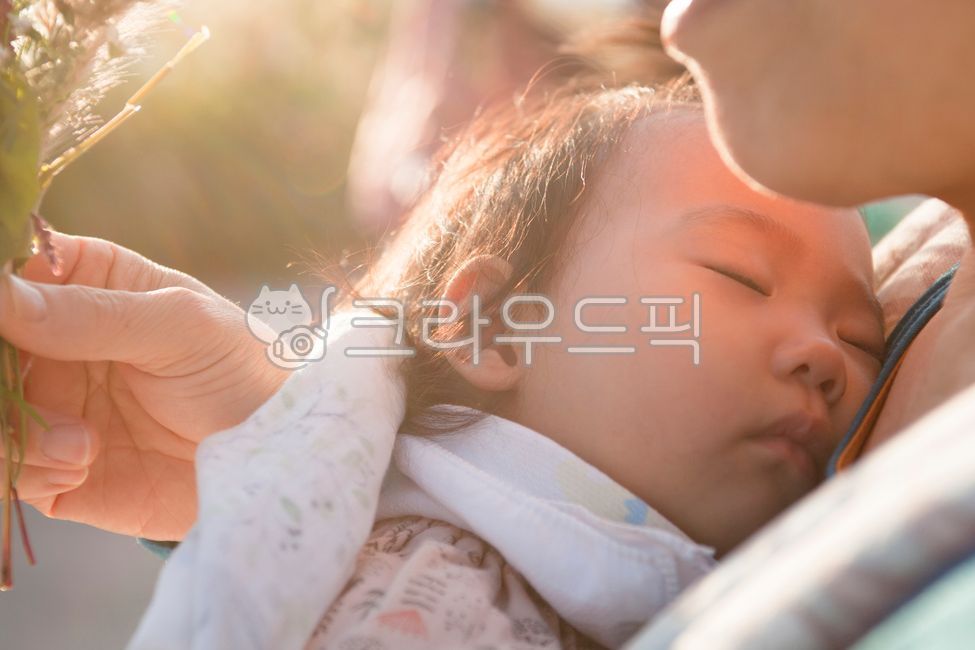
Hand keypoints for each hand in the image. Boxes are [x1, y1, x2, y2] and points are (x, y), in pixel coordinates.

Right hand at [0, 232, 287, 539]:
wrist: (271, 456)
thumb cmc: (240, 370)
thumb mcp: (181, 327)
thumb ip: (93, 313)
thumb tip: (0, 294)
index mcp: (85, 284)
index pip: (10, 271)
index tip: (6, 320)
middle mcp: (53, 342)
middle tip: (28, 392)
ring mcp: (49, 404)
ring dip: (12, 432)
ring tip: (82, 444)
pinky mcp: (52, 468)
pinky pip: (5, 470)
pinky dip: (30, 470)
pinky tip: (85, 465)